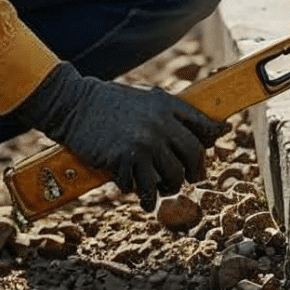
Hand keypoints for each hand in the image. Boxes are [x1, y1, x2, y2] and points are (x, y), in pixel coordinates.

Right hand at [11, 62, 224, 208]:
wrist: (74, 104)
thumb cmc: (112, 101)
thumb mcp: (149, 97)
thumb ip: (176, 112)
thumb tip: (215, 128)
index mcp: (168, 107)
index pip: (203, 131)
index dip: (207, 149)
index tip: (202, 162)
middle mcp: (160, 125)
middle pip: (192, 159)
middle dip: (190, 174)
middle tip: (182, 181)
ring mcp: (142, 144)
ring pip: (170, 178)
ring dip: (166, 189)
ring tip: (159, 190)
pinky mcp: (122, 160)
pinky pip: (140, 186)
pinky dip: (138, 192)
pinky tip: (132, 188)